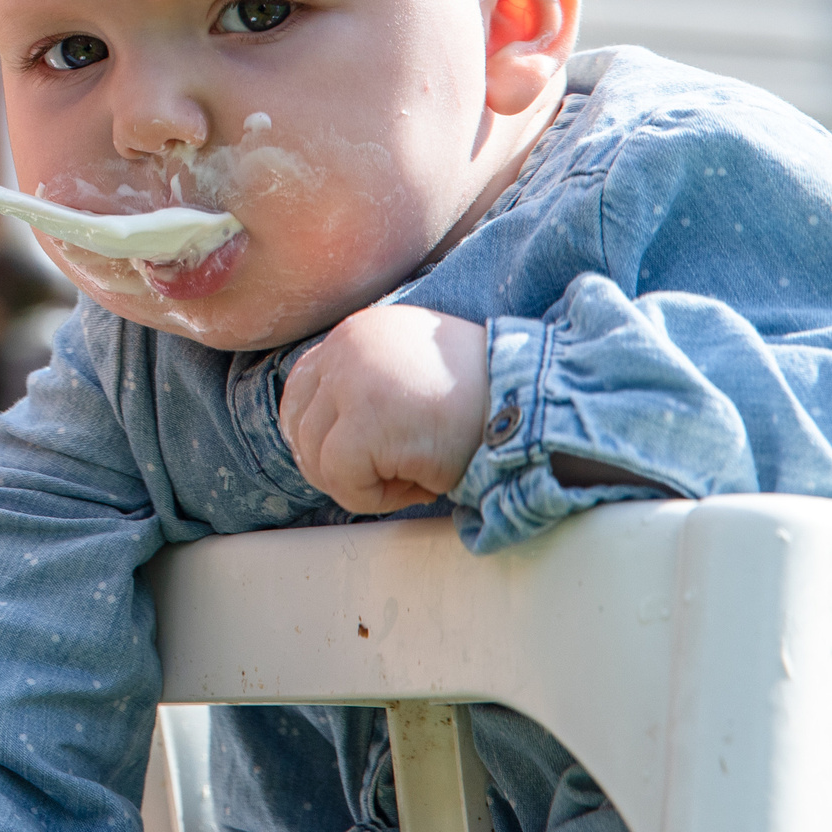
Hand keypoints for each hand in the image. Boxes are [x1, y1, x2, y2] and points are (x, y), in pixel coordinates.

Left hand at [277, 306, 488, 513]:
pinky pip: (341, 477)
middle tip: (381, 480)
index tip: (347, 459)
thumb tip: (321, 434)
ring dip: (360, 482)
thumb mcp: (410, 372)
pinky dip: (373, 497)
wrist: (531, 402)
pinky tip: (417, 488)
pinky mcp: (367, 419)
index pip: (302, 386)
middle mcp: (346, 346)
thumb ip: (366, 385)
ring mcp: (352, 379)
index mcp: (356, 333)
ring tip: (412, 479)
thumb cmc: (481, 399)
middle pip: (300, 422)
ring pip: (317, 455)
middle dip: (332, 463)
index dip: (316, 431)